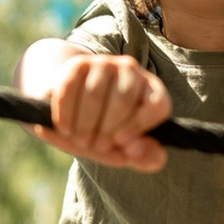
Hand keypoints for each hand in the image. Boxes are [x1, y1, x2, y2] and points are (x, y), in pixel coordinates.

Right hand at [35, 54, 170, 172]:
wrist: (69, 107)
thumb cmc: (103, 130)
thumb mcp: (123, 148)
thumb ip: (142, 156)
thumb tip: (157, 159)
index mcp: (151, 91)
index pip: (157, 104)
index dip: (139, 125)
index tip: (120, 142)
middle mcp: (131, 71)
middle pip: (123, 99)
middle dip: (107, 128)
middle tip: (96, 146)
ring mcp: (104, 64)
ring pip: (96, 93)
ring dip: (85, 124)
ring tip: (81, 141)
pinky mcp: (78, 64)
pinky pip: (71, 88)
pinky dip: (67, 113)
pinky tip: (66, 129)